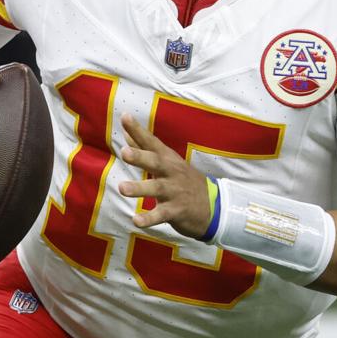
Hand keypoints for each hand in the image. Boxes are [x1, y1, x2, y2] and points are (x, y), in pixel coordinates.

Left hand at [117, 113, 212, 239]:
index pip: (151, 142)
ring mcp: (175, 191)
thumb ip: (145, 147)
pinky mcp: (176, 211)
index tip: (125, 117)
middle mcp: (171, 172)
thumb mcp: (168, 161)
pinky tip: (136, 220)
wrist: (213, 205)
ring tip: (122, 188)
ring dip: (139, 188)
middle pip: (155, 162)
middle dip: (140, 157)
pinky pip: (161, 215)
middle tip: (124, 152)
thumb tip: (126, 131)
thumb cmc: (183, 180)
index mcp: (168, 159)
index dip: (138, 130)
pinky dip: (149, 218)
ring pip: (156, 188)